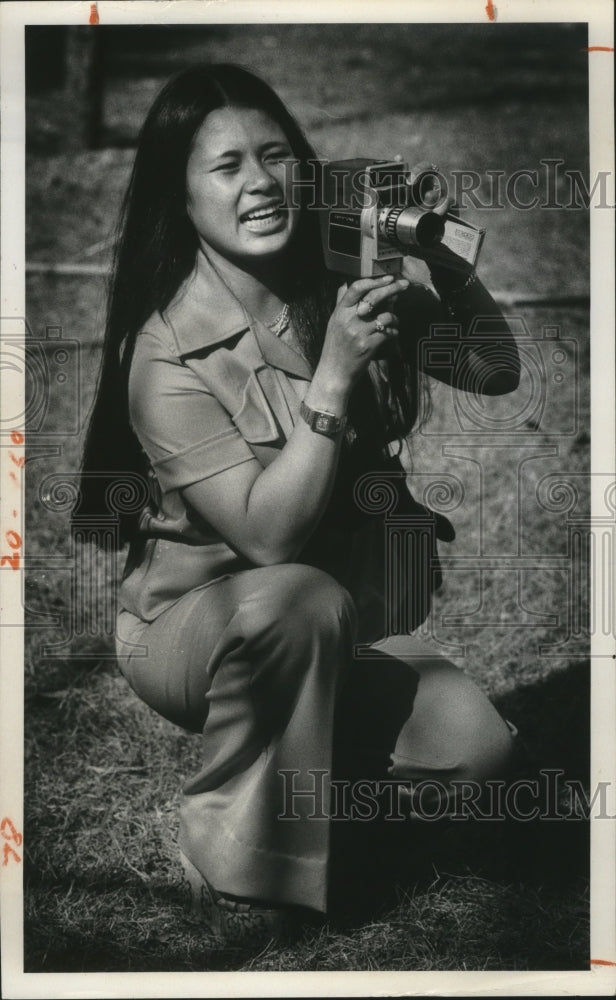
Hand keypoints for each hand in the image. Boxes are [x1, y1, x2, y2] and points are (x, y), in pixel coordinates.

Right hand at [312, 274, 408, 403]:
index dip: (374, 280)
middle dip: (393, 288)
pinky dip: (394, 332)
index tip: (388, 277)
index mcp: (339, 312)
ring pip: (386, 316)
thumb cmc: (335, 348)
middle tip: (404, 285)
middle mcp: (349, 320)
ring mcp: (359, 333)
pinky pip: (389, 333)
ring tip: (395, 322)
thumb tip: (345, 284)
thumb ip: (340, 304)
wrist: (334, 374)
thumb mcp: (333, 323)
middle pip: (374, 297)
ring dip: (395, 317)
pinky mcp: (369, 346)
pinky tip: (392, 335)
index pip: (356, 288)